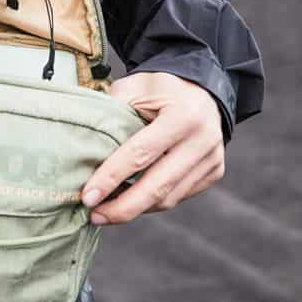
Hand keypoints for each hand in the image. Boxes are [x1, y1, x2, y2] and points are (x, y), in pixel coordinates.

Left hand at [81, 71, 225, 224]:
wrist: (202, 86)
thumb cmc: (161, 87)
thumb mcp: (134, 88)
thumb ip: (113, 116)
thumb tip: (87, 156)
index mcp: (182, 115)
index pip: (140, 154)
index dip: (111, 178)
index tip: (88, 197)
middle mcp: (203, 140)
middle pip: (158, 186)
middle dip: (123, 207)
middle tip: (95, 216)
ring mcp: (212, 159)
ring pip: (169, 198)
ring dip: (136, 209)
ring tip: (107, 210)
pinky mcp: (214, 172)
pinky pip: (178, 196)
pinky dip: (152, 202)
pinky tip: (131, 199)